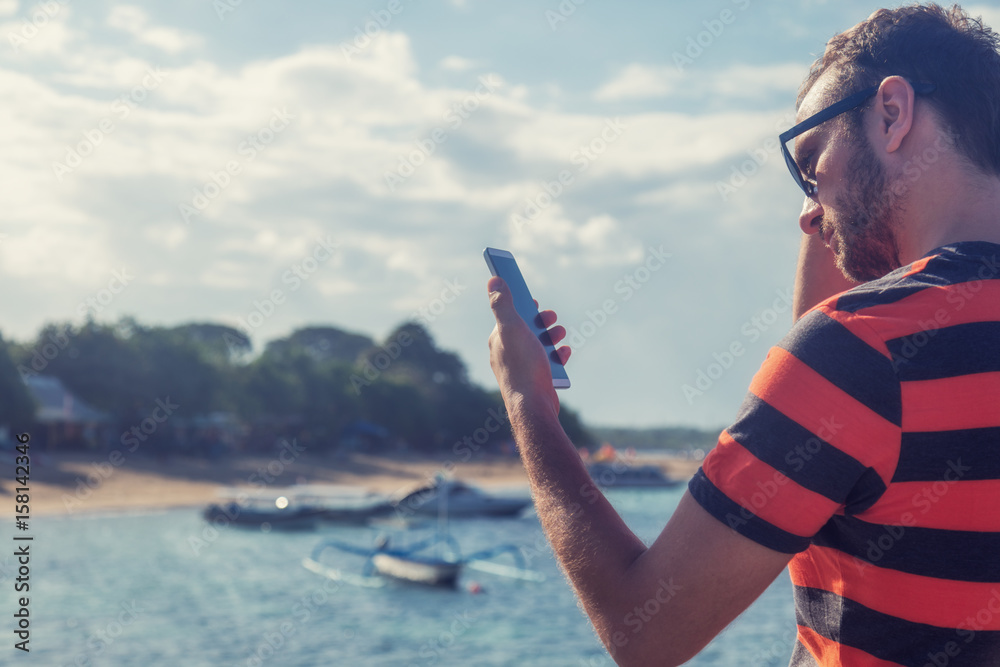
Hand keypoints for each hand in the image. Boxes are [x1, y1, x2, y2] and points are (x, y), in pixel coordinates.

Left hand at [487, 276, 570, 417]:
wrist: (533, 406)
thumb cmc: (522, 366)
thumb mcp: (512, 328)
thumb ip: (502, 304)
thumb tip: (493, 280)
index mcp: (499, 340)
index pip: (507, 316)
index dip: (520, 305)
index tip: (532, 299)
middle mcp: (508, 354)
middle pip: (526, 330)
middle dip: (540, 320)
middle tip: (550, 316)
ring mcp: (523, 368)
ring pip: (539, 345)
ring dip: (551, 336)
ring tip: (559, 333)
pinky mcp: (536, 380)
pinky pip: (549, 363)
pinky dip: (558, 355)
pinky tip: (564, 352)